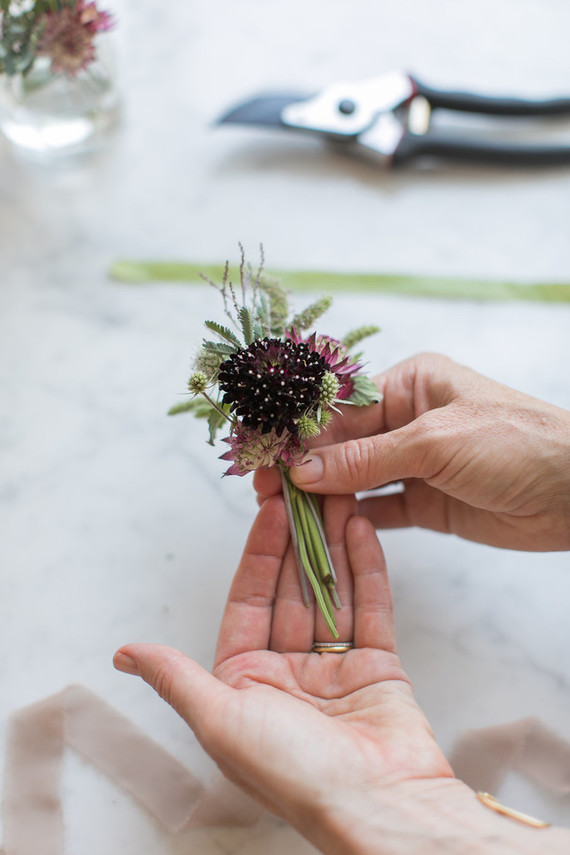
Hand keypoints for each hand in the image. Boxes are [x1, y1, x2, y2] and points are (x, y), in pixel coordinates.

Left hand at [114, 494, 453, 853]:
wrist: (380, 806)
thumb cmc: (294, 772)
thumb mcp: (221, 721)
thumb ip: (176, 678)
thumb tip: (123, 654)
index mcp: (246, 682)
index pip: (248, 601)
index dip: (259, 553)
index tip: (270, 510)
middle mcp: (288, 671)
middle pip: (292, 589)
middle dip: (300, 539)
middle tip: (306, 490)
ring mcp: (334, 666)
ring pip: (332, 591)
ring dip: (334, 543)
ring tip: (338, 494)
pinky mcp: (378, 667)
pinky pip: (371, 608)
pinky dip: (367, 568)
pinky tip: (361, 529)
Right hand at [255, 353, 569, 550]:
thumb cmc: (516, 443)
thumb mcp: (436, 442)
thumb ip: (367, 458)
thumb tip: (303, 471)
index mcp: (409, 385)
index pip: (340, 409)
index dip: (301, 433)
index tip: (264, 455)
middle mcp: (407, 421)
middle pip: (342, 444)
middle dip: (305, 466)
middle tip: (262, 489)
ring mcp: (416, 464)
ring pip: (356, 479)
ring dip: (323, 494)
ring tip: (280, 510)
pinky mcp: (427, 503)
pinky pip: (380, 511)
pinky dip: (353, 519)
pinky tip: (324, 528)